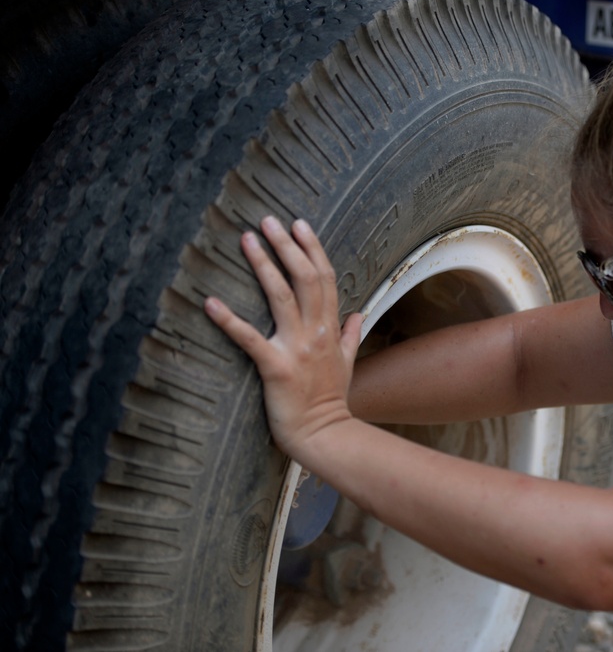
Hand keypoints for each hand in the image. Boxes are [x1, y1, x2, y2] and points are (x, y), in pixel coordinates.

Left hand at [203, 216, 362, 456]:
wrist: (324, 435)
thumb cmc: (331, 401)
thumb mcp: (348, 364)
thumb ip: (351, 336)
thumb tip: (359, 314)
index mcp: (329, 328)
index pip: (324, 278)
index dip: (312, 249)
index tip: (299, 225)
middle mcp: (315, 332)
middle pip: (304, 278)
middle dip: (287, 246)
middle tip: (268, 220)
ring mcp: (296, 348)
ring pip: (280, 297)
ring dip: (263, 265)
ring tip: (246, 239)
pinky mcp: (274, 367)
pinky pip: (249, 338)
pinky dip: (229, 320)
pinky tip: (210, 302)